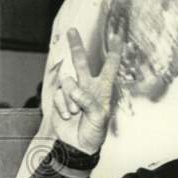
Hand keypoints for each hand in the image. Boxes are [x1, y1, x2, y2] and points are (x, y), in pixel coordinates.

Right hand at [52, 29, 122, 155]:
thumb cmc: (94, 133)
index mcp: (103, 89)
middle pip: (81, 62)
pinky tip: (68, 116)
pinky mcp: (60, 99)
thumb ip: (88, 101)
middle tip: (72, 31)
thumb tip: (74, 89)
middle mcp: (88, 87)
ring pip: (68, 82)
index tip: (117, 37)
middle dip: (76, 46)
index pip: (109, 67)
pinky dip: (63, 106)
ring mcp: (73, 92)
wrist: (77, 146)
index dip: (113, 52)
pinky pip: (59, 95)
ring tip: (76, 113)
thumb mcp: (98, 118)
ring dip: (71, 99)